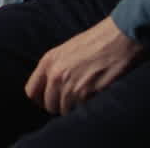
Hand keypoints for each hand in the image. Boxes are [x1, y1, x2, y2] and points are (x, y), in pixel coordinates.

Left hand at [24, 16, 143, 115]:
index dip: (40, 100)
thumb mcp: (65, 51)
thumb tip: (50, 88)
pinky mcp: (87, 93)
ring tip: (84, 99)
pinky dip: (86, 109)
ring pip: (64, 111)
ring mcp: (70, 85)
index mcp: (47, 62)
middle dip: (59, 106)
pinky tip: (93, 99)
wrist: (118, 38)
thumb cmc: (94, 43)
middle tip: (71, 102)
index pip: (31, 92)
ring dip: (73, 109)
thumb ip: (54, 68)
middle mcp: (55, 75)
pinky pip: (80, 111)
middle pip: (48, 105)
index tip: (50, 101)